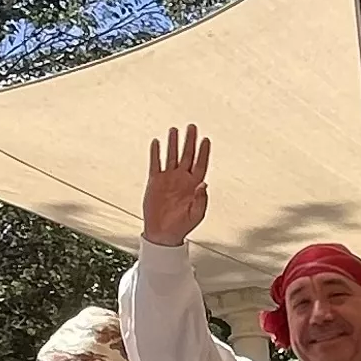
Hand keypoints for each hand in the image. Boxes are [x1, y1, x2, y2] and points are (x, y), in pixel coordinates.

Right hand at [144, 124, 213, 245]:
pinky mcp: (155, 182)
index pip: (201, 164)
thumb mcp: (196, 214)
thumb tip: (204, 184)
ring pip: (171, 156)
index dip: (204, 152)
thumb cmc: (182, 225)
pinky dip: (156, 153)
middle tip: (192, 127)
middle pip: (187, 155)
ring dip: (173, 143)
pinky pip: (156, 164)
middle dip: (189, 141)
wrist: (163, 233)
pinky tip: (156, 143)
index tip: (206, 139)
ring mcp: (168, 179)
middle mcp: (182, 179)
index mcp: (194, 185)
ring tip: (174, 130)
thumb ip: (201, 199)